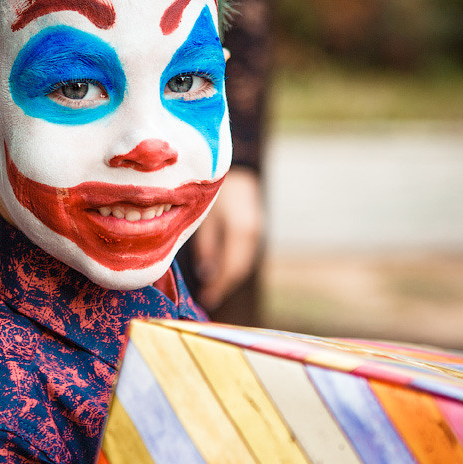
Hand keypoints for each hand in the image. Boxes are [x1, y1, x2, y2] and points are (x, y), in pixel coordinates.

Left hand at [192, 167, 263, 309]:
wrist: (237, 166)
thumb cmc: (213, 186)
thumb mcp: (205, 214)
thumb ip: (207, 244)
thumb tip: (207, 272)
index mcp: (240, 230)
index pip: (231, 267)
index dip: (219, 285)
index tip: (206, 298)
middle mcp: (252, 233)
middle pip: (239, 268)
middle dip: (224, 284)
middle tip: (209, 297)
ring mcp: (256, 230)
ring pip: (244, 262)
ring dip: (229, 276)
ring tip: (213, 288)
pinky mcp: (255, 228)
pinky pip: (245, 253)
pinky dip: (234, 265)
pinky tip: (221, 270)